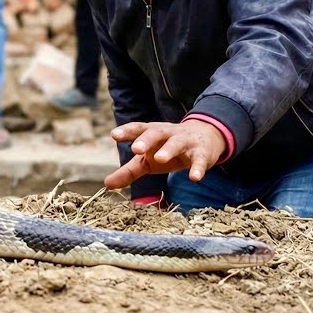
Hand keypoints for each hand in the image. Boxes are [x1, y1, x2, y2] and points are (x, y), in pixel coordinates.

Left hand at [104, 120, 225, 189]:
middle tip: (136, 149)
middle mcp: (168, 134)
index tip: (114, 135)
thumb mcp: (147, 160)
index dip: (126, 131)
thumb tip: (107, 184)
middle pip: (155, 133)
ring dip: (168, 150)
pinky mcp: (202, 153)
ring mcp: (186, 141)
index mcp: (152, 133)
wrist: (205, 138)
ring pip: (176, 143)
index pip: (138, 129)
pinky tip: (194, 178)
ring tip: (160, 159)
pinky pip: (199, 160)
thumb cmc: (167, 150)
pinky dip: (197, 168)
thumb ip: (129, 171)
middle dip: (146, 140)